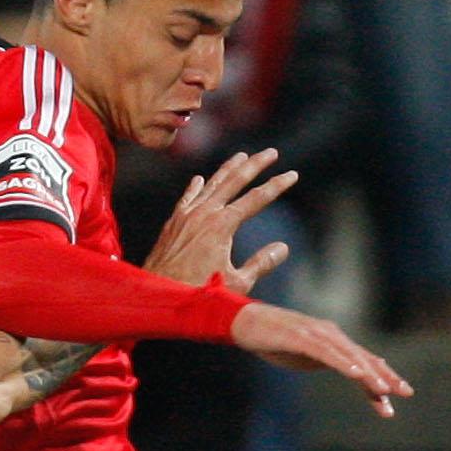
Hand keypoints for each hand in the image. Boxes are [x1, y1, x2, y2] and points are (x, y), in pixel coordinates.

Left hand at [143, 148, 296, 295]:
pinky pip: (187, 198)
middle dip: (255, 165)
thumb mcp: (236, 283)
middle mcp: (204, 214)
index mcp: (222, 225)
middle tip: (272, 152)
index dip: (276, 185)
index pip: (256, 199)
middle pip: (235, 181)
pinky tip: (200, 178)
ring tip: (242, 156)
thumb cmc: (198, 294)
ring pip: (211, 184)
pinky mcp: (173, 223)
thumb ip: (260, 263)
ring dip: (228, 168)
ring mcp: (186, 216)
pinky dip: (196, 187)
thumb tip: (283, 247)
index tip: (293, 175)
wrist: (158, 298)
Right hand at [229, 303, 413, 416]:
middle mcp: (331, 335)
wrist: (244, 322)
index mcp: (333, 341)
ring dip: (368, 374)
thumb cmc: (274, 339)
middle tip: (406, 392)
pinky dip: (343, 363)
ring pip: (349, 356)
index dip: (382, 378)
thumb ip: (327, 362)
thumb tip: (346, 371)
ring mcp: (317, 335)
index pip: (363, 362)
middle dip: (385, 376)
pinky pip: (327, 353)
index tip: (398, 397)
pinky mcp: (302, 338)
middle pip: (364, 358)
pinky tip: (355, 374)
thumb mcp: (305, 357)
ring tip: (384, 390)